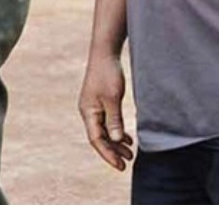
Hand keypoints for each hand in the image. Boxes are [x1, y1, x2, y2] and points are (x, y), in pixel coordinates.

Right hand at [79, 54, 133, 170]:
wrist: (104, 53)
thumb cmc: (108, 74)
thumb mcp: (113, 98)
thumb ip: (114, 120)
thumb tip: (115, 140)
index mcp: (88, 112)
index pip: (96, 139)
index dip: (108, 154)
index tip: (121, 165)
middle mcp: (88, 111)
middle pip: (99, 137)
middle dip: (113, 151)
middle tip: (128, 163)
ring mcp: (94, 107)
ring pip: (104, 131)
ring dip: (115, 142)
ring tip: (130, 153)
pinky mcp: (100, 102)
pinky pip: (107, 122)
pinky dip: (116, 131)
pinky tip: (126, 137)